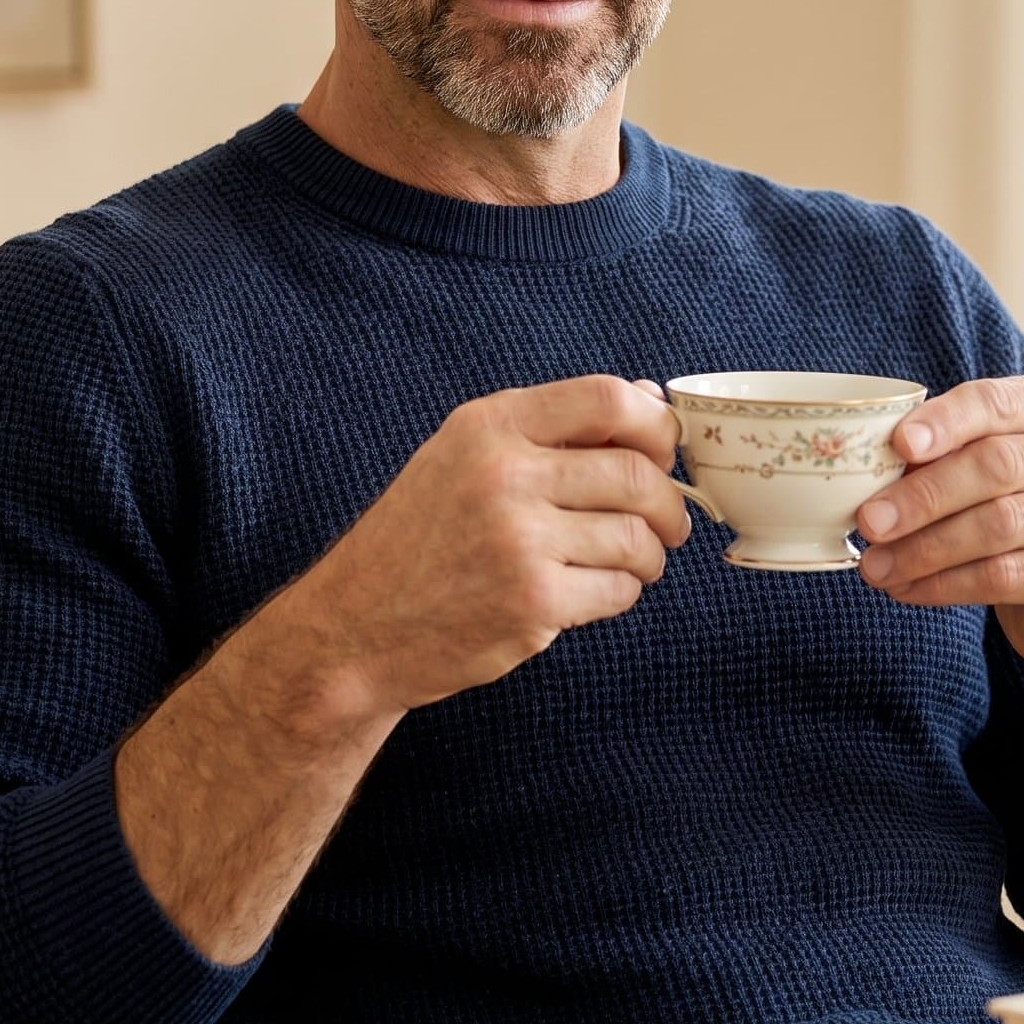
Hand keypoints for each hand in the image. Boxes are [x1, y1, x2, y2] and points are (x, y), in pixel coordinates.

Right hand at [284, 375, 691, 715]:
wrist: (355, 626)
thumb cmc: (418, 538)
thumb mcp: (465, 456)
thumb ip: (551, 428)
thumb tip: (647, 398)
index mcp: (489, 425)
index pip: (608, 399)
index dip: (655, 425)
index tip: (663, 453)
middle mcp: (503, 475)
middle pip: (637, 473)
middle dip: (669, 503)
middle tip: (668, 522)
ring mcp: (518, 541)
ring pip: (637, 537)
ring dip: (650, 554)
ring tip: (631, 562)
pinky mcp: (532, 603)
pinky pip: (618, 590)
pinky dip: (621, 593)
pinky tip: (593, 591)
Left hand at [852, 376, 1023, 678]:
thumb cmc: (1021, 513)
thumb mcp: (990, 471)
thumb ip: (946, 454)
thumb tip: (871, 465)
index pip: (996, 402)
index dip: (944, 421)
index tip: (897, 444)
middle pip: (996, 465)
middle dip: (922, 496)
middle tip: (868, 521)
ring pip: (999, 524)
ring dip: (925, 549)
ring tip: (876, 566)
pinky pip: (1007, 576)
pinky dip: (946, 585)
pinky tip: (908, 590)